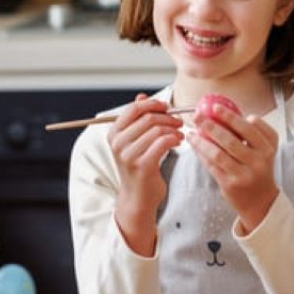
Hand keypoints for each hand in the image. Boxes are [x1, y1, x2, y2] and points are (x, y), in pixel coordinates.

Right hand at [109, 95, 183, 254]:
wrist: (138, 198)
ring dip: (173, 129)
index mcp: (113, 134)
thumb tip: (141, 96)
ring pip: (157, 130)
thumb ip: (137, 119)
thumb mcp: (134, 141)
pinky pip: (163, 142)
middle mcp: (117, 143)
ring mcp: (128, 155)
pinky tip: (178, 142)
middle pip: (148, 118)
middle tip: (179, 122)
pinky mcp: (142, 165)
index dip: (153, 104)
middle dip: (168, 118)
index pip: (133, 109)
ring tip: (180, 134)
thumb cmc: (139, 167)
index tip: (167, 107)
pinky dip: (174, 139)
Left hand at [187, 105, 279, 232]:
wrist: (261, 201)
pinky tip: (195, 145)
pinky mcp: (230, 184)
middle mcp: (258, 162)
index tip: (216, 108)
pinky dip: (202, 154)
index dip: (232, 117)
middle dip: (212, 125)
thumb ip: (253, 134)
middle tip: (199, 115)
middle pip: (232, 140)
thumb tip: (229, 114)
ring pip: (218, 154)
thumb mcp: (265, 151)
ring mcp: (244, 174)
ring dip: (202, 141)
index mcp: (268, 149)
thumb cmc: (259, 170)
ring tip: (192, 132)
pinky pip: (212, 166)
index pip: (251, 128)